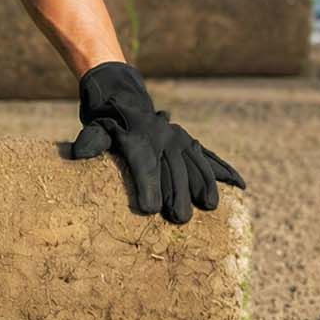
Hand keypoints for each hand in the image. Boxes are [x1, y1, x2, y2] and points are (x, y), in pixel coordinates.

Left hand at [66, 61, 245, 223]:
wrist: (122, 99)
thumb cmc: (105, 124)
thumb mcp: (94, 129)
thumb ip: (91, 141)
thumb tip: (80, 152)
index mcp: (137, 140)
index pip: (144, 166)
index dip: (148, 187)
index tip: (149, 209)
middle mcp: (162, 138)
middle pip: (172, 170)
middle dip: (177, 195)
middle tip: (180, 220)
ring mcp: (179, 139)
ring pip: (195, 164)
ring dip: (204, 184)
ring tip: (209, 205)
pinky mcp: (189, 142)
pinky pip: (209, 157)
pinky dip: (224, 170)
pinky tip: (239, 185)